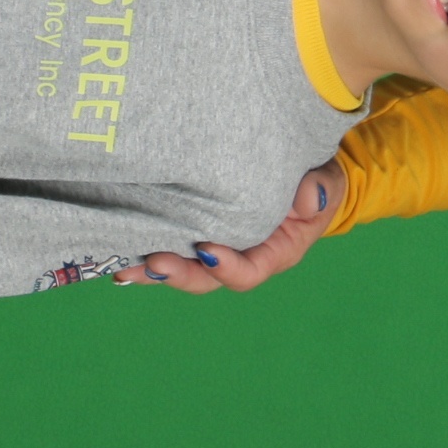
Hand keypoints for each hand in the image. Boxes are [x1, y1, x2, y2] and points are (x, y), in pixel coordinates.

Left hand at [122, 158, 345, 294]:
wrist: (299, 169)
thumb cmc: (315, 180)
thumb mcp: (327, 182)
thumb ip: (321, 189)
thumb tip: (307, 199)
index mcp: (274, 253)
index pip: (248, 272)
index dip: (227, 267)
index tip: (208, 249)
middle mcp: (241, 256)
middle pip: (206, 277)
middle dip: (179, 274)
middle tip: (152, 263)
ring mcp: (217, 245)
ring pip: (183, 264)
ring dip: (153, 268)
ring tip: (125, 267)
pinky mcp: (197, 228)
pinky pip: (172, 241)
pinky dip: (146, 244)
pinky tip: (120, 245)